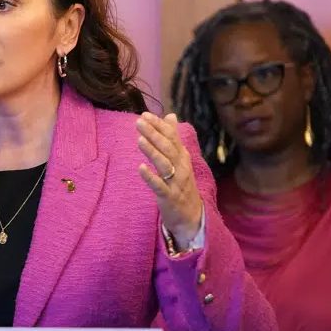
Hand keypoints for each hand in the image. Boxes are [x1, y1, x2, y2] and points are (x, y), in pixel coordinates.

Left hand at [136, 112, 203, 249]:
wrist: (191, 215)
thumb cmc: (182, 184)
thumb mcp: (179, 159)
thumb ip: (173, 138)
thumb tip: (170, 115)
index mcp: (183, 156)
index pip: (172, 137)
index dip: (159, 126)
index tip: (146, 115)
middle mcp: (181, 167)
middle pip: (168, 148)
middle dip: (154, 134)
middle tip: (139, 122)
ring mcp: (176, 182)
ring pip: (164, 164)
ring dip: (152, 152)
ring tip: (140, 140)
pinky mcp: (169, 197)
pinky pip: (159, 186)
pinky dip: (150, 177)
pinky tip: (140, 168)